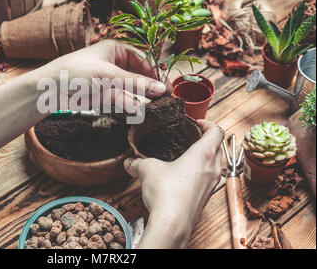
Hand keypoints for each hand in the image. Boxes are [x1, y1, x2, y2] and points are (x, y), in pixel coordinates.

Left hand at [39, 40, 171, 107]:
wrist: (51, 89)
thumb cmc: (76, 72)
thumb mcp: (109, 75)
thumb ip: (135, 83)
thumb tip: (161, 89)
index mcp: (116, 49)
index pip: (143, 59)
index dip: (155, 72)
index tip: (167, 86)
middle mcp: (115, 64)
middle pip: (140, 75)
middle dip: (151, 87)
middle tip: (167, 98)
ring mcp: (111, 81)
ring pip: (133, 89)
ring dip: (143, 98)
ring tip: (158, 107)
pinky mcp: (105, 96)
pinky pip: (123, 100)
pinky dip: (131, 105)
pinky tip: (141, 111)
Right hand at [124, 120, 223, 247]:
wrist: (172, 224)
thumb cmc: (168, 194)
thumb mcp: (148, 169)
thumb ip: (138, 162)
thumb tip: (129, 162)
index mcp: (204, 154)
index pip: (217, 131)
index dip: (208, 123)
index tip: (196, 123)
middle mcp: (212, 168)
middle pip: (217, 147)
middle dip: (204, 139)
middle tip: (189, 137)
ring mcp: (211, 185)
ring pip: (214, 164)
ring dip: (203, 157)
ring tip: (184, 156)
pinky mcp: (205, 198)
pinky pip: (207, 179)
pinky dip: (198, 173)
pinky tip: (180, 177)